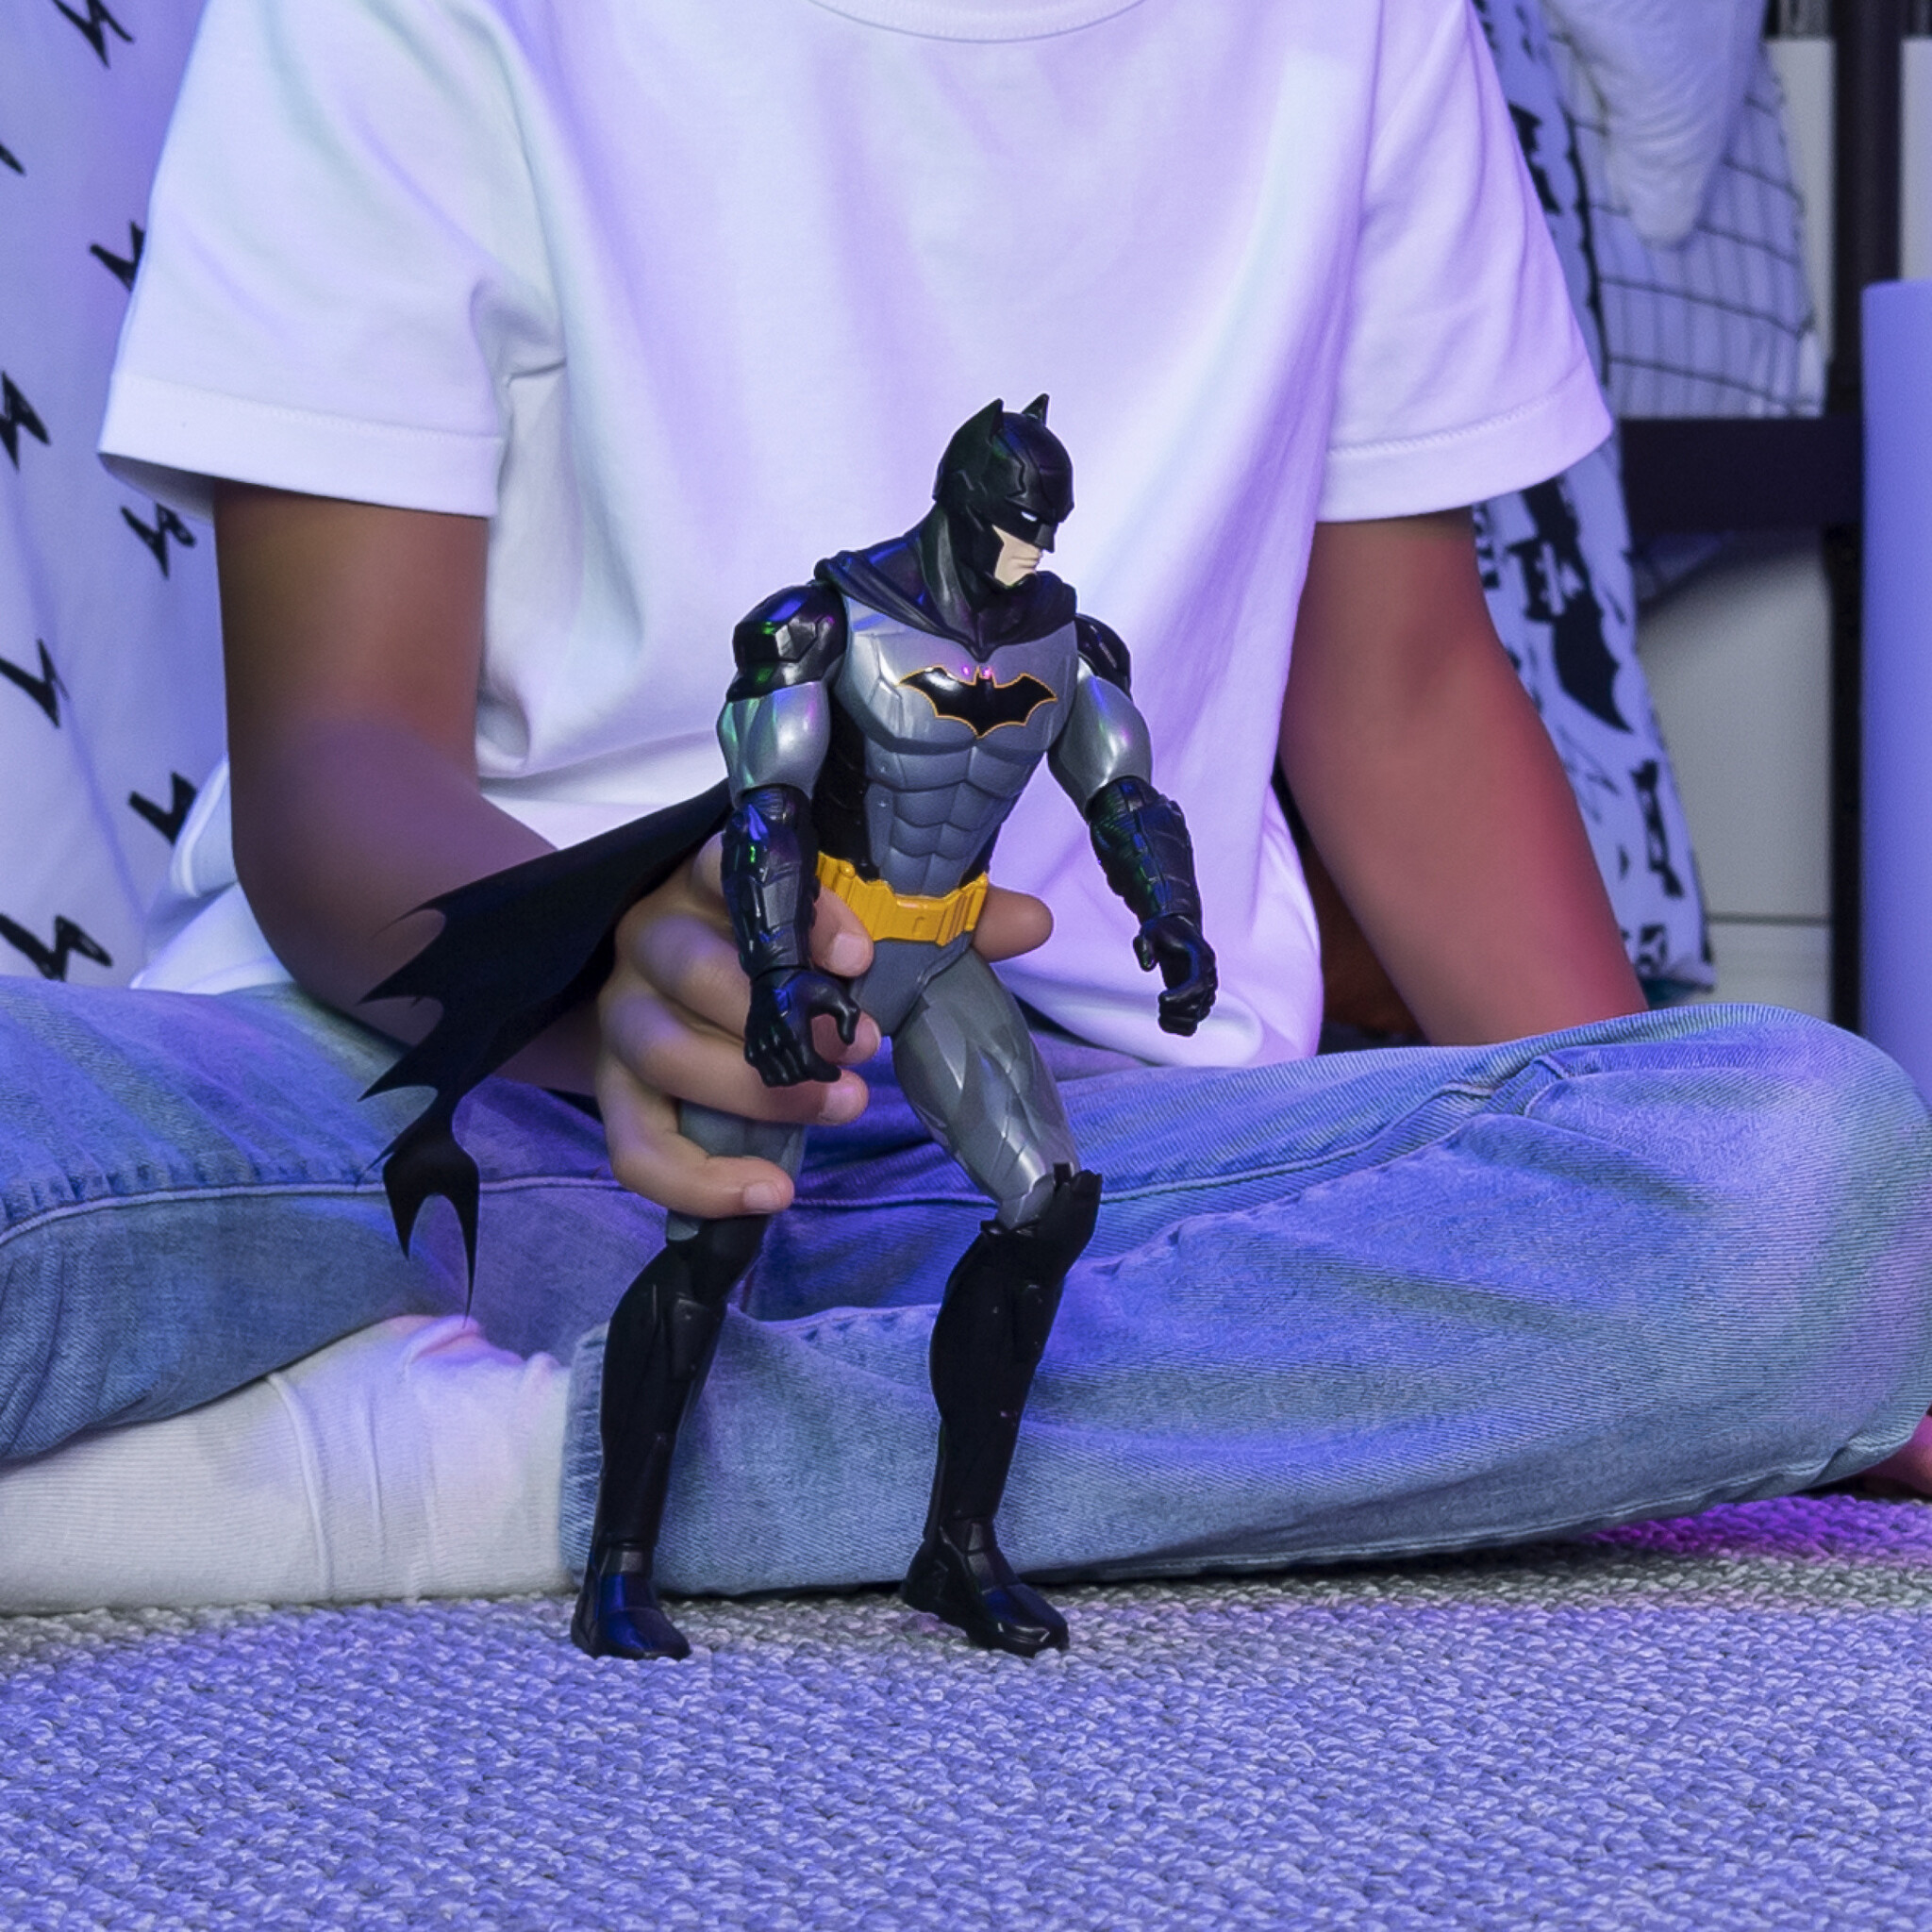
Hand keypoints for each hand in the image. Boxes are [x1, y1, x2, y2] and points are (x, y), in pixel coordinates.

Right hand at [595, 837, 1051, 1218]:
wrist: (676, 1001)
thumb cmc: (782, 959)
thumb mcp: (855, 935)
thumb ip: (935, 922)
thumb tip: (1032, 922)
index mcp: (710, 883)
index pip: (730, 870)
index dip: (797, 914)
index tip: (860, 956)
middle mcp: (651, 938)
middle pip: (690, 968)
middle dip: (782, 1017)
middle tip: (862, 1052)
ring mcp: (622, 1017)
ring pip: (663, 1052)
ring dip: (753, 1093)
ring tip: (839, 1108)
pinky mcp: (613, 1094)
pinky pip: (634, 1143)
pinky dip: (698, 1180)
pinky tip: (770, 1193)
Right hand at [745, 967, 861, 1085]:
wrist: (773, 974)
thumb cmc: (806, 985)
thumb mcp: (837, 994)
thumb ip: (850, 1017)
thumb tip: (848, 1041)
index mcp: (793, 1028)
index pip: (809, 1067)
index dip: (826, 1074)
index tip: (835, 1072)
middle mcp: (772, 1039)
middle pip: (794, 1076)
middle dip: (813, 1075)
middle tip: (824, 1067)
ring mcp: (758, 1044)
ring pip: (779, 1079)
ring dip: (796, 1077)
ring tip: (808, 1067)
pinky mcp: (751, 1046)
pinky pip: (765, 1074)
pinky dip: (780, 1075)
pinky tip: (791, 1065)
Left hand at [1134, 912, 1216, 1035]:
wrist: (1177, 933)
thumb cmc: (1162, 931)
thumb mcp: (1149, 930)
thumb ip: (1145, 944)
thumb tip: (1148, 967)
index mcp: (1202, 958)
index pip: (1199, 983)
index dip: (1182, 995)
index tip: (1161, 999)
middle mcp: (1209, 976)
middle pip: (1197, 1004)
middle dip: (1173, 1007)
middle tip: (1160, 999)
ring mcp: (1206, 990)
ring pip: (1197, 1017)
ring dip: (1174, 1018)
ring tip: (1161, 1009)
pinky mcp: (1198, 1001)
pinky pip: (1193, 1024)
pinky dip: (1178, 1027)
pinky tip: (1163, 1019)